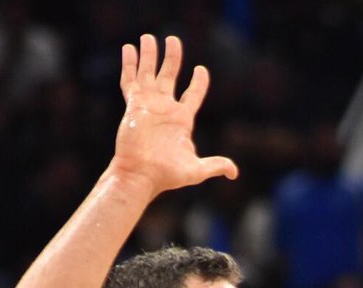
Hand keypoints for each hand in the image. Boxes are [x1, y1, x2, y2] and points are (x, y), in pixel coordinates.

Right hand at [110, 35, 237, 195]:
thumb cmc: (167, 175)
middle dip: (172, 57)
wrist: (140, 175)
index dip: (198, 82)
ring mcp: (148, 105)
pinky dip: (130, 64)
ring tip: (148, 37)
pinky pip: (130, 80)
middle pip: (170, 75)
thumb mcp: (196, 170)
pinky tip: (129, 49)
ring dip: (149, 54)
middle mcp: (165, 108)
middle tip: (173, 40)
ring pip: (148, 73)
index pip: (193, 94)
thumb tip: (233, 173)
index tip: (201, 70)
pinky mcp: (133, 105)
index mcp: (182, 119)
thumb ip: (215, 165)